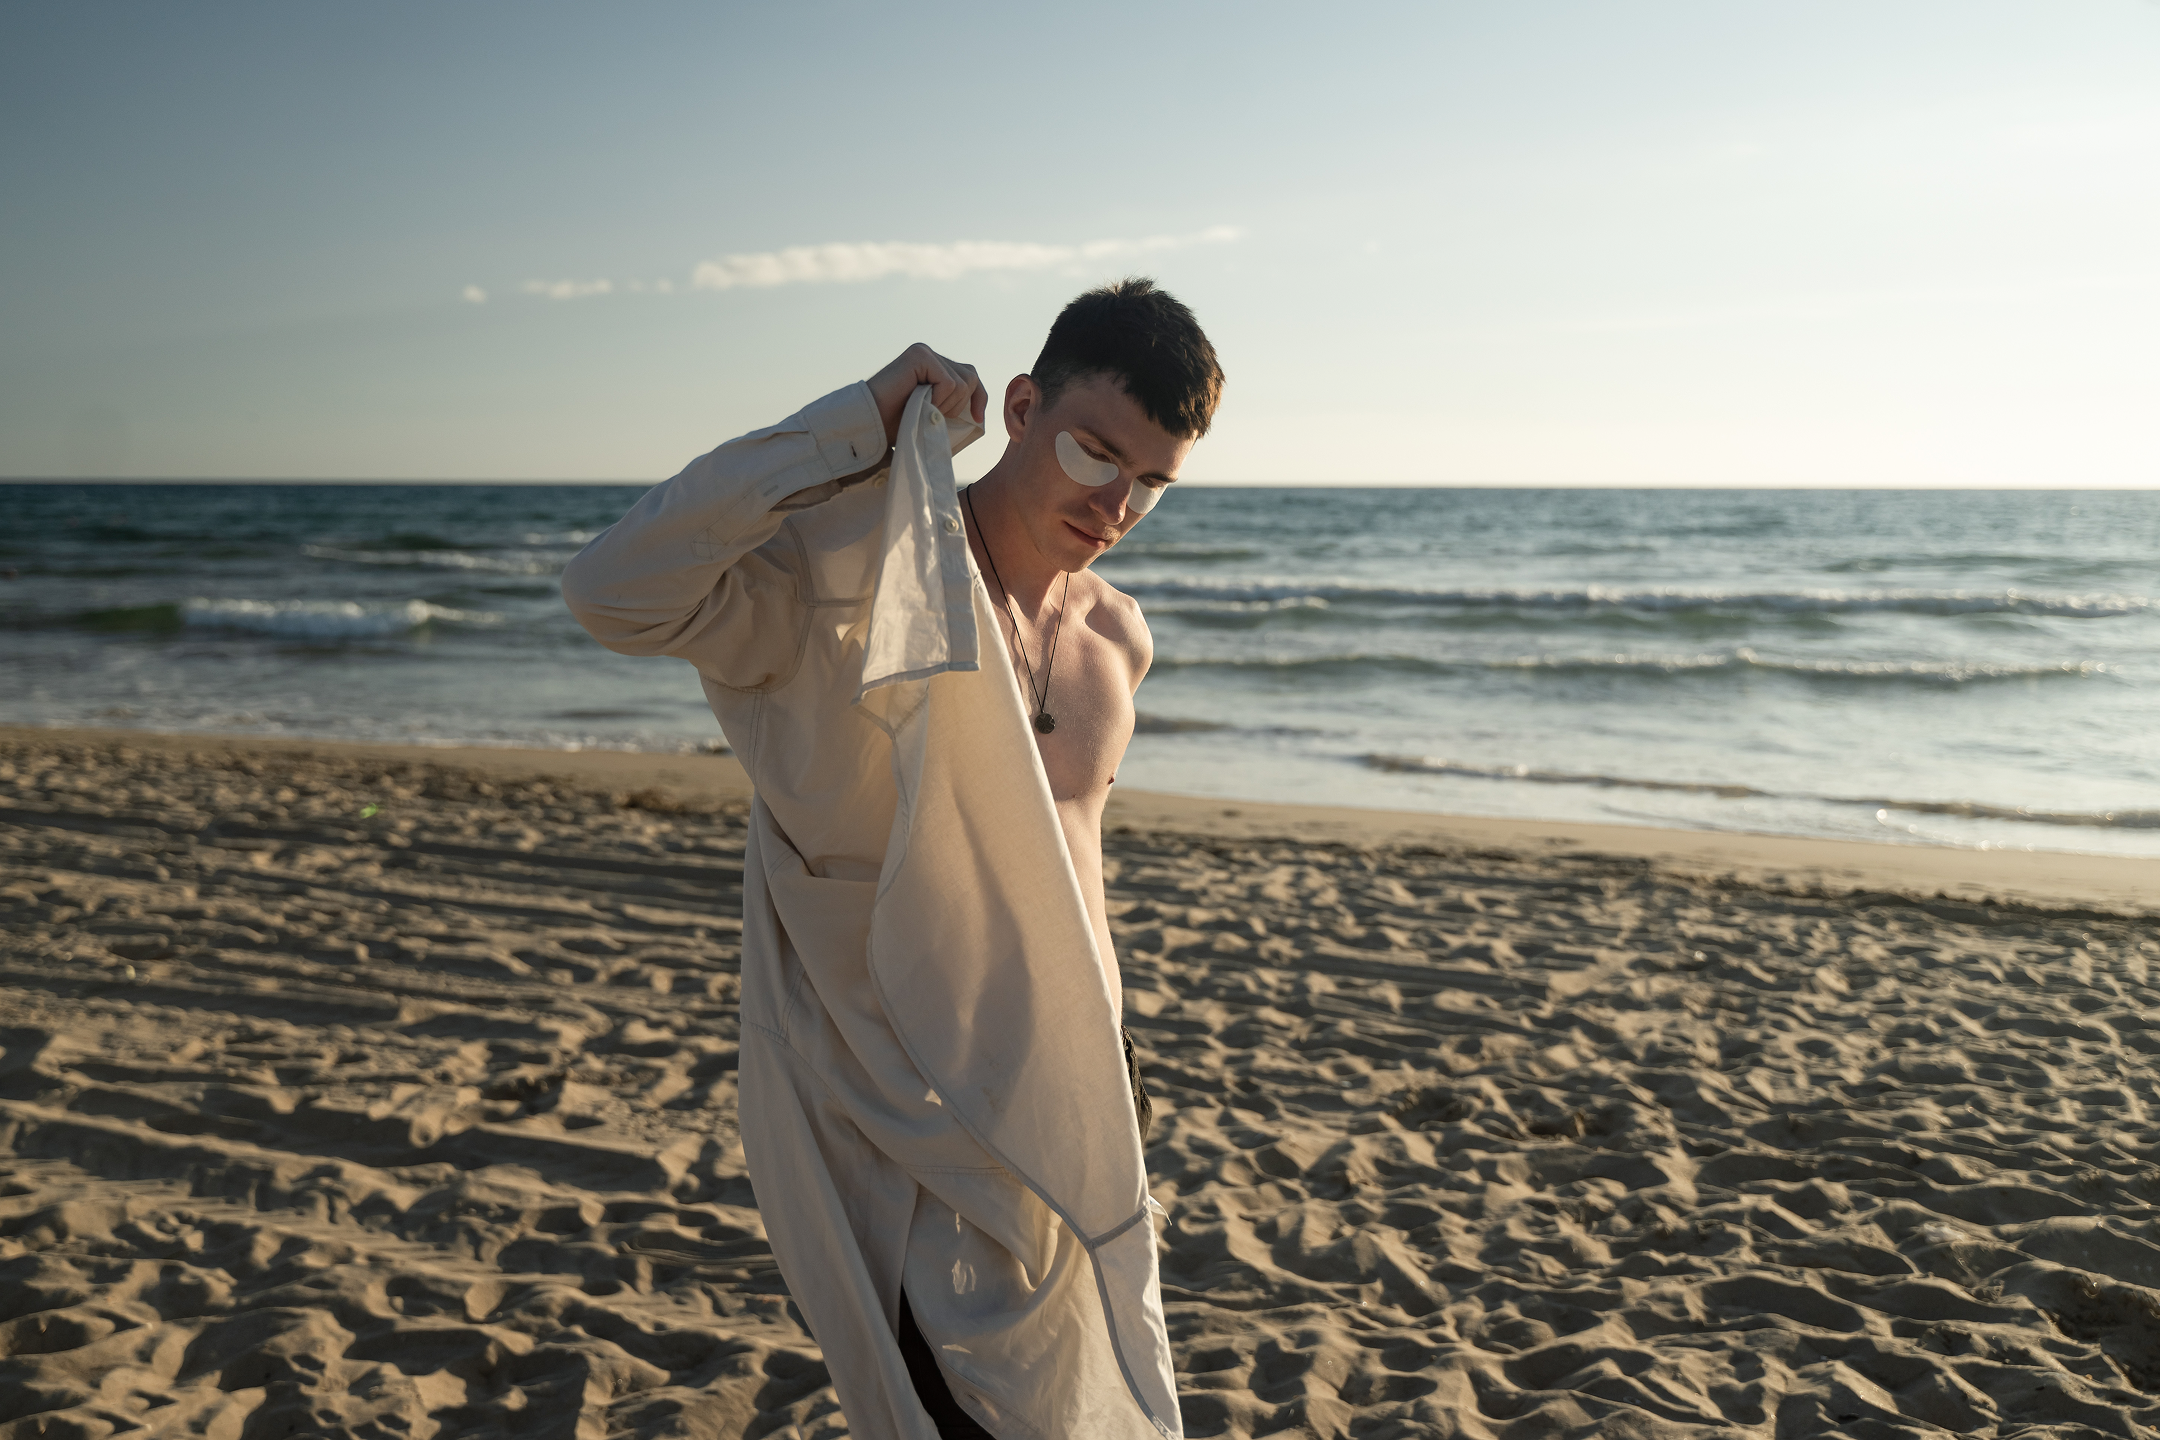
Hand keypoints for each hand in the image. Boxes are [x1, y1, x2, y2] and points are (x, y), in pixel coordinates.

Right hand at [867, 343, 986, 449]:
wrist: (871, 424)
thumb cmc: (897, 424)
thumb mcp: (933, 413)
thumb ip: (951, 402)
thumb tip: (979, 411)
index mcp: (934, 366)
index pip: (970, 376)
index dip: (979, 398)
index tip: (978, 419)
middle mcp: (930, 355)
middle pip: (970, 377)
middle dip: (960, 405)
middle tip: (936, 416)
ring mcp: (924, 352)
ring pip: (962, 383)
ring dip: (947, 405)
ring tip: (924, 410)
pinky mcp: (919, 355)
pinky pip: (949, 383)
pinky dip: (939, 400)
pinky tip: (918, 403)